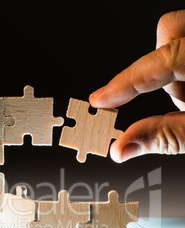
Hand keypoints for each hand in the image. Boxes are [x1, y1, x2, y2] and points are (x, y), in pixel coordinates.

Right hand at [89, 10, 184, 162]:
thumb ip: (163, 138)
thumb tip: (121, 148)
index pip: (163, 61)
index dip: (126, 82)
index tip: (100, 99)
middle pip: (169, 30)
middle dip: (157, 65)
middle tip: (164, 93)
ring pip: (177, 36)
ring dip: (171, 70)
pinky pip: (183, 47)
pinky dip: (180, 70)